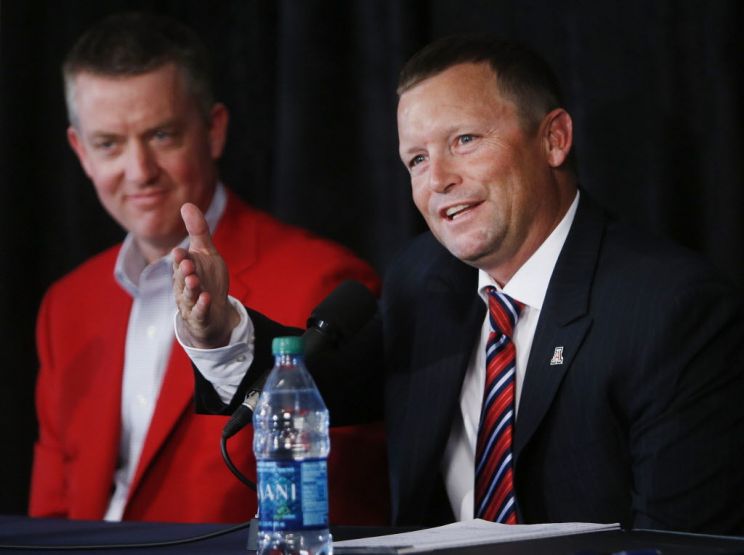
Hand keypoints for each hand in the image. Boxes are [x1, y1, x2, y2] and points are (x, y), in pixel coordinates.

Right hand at [172, 203, 239, 347]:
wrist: (215, 311)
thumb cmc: (208, 279)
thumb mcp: (206, 253)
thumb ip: (198, 231)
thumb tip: (187, 204)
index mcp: (184, 269)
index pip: (180, 262)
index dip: (180, 258)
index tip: (180, 251)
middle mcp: (184, 285)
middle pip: (181, 278)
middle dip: (183, 271)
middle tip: (186, 264)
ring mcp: (191, 302)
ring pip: (188, 295)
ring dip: (190, 288)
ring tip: (193, 280)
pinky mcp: (201, 316)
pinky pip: (200, 312)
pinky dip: (202, 306)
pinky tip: (206, 299)